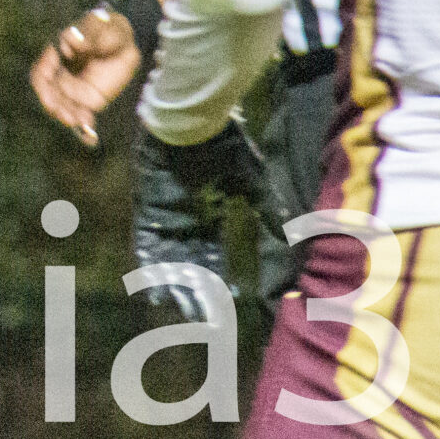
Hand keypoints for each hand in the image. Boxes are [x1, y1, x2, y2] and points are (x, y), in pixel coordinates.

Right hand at [31, 5, 140, 147]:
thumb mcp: (101, 26)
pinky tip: (90, 134)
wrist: (123, 44)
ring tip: (79, 123)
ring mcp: (72, 89)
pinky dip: (83, 126)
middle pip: (49, 94)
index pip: (41, 72)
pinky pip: (80, 115)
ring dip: (68, 116)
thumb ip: (88, 33)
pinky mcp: (86, 101)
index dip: (43, 85)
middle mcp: (59, 74)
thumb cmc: (108, 29)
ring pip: (63, 106)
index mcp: (56, 54)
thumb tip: (72, 39)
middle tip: (65, 115)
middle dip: (54, 105)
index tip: (50, 96)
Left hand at [132, 122, 264, 323]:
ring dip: (174, 285)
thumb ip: (268, 207)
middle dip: (196, 293)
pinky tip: (153, 288)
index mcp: (210, 216)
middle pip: (190, 266)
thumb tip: (293, 235)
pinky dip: (150, 265)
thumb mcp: (251, 179)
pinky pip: (145, 243)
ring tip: (182, 311)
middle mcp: (186, 221)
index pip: (213, 258)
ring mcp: (165, 216)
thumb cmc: (223, 144)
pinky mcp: (146, 209)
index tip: (228, 304)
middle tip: (204, 321)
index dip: (218, 282)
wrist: (189, 117)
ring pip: (168, 261)